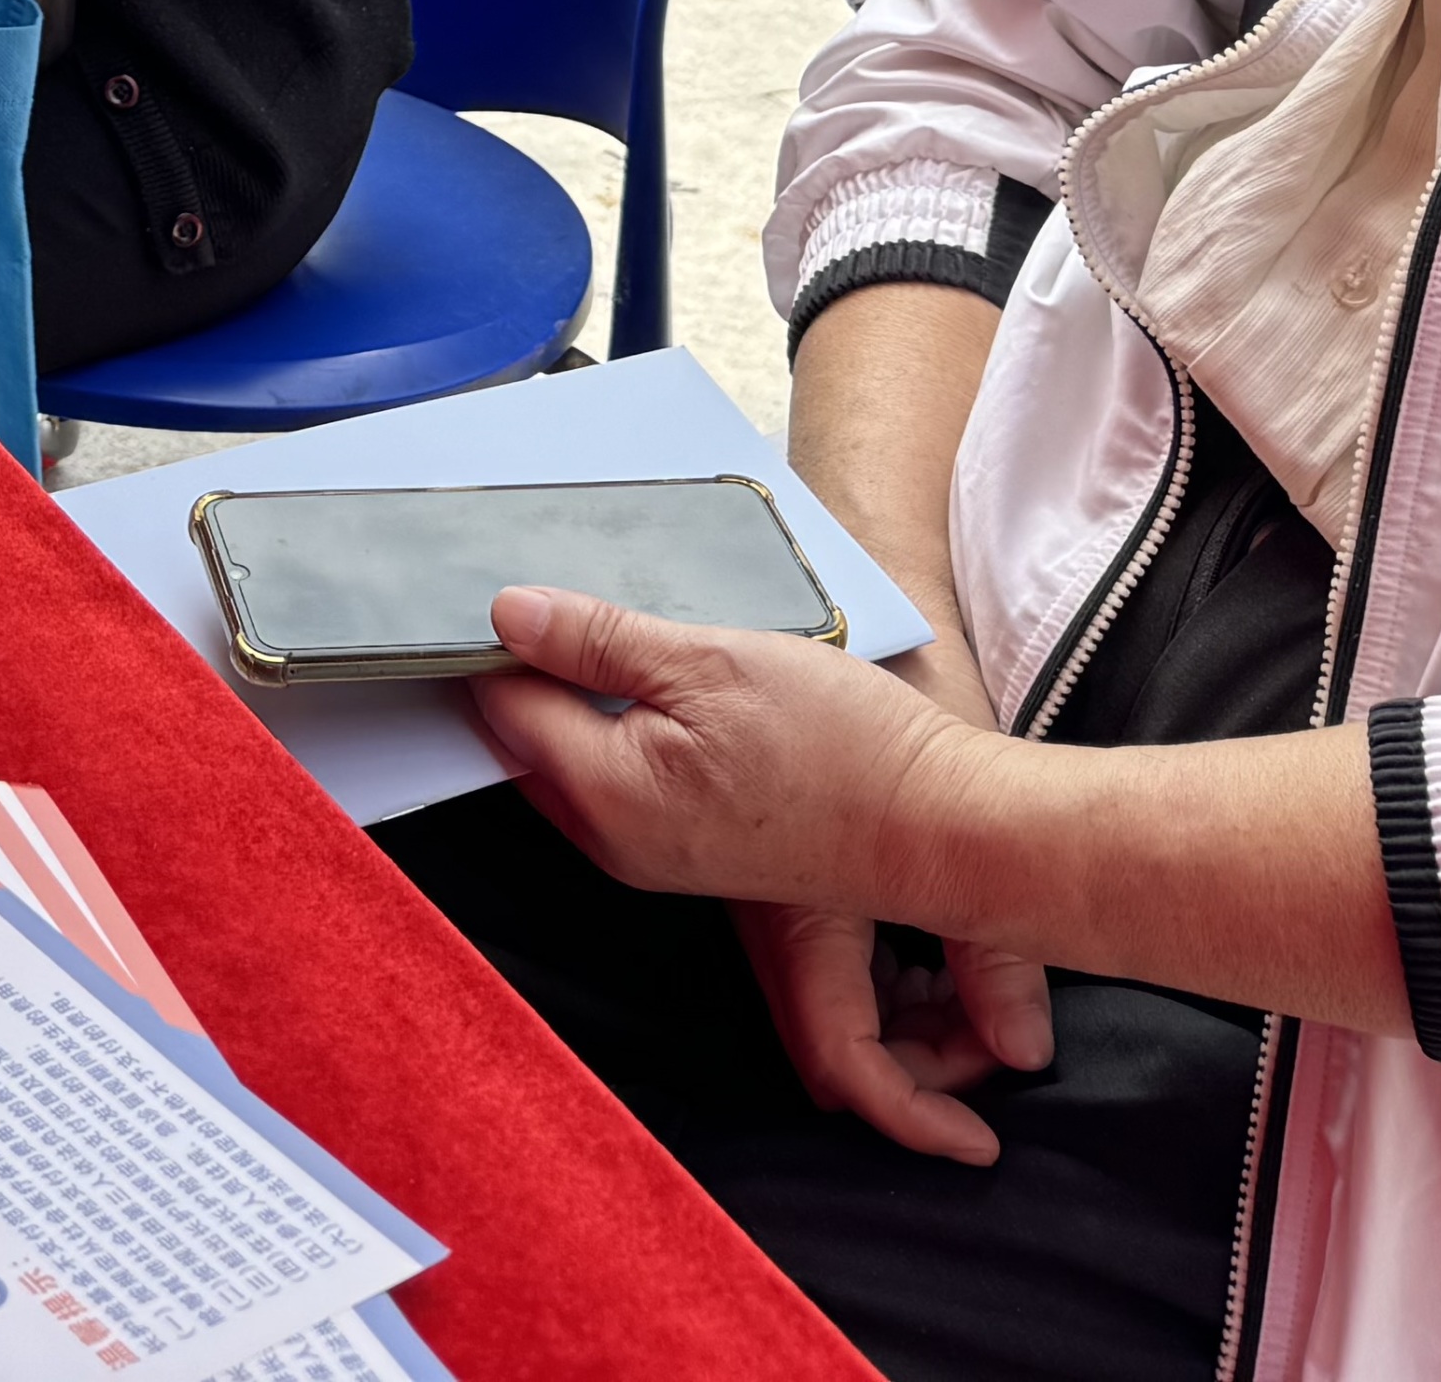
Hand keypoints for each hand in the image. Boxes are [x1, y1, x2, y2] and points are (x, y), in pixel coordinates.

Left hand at [471, 583, 1043, 1163]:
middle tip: (576, 601)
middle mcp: (612, 840)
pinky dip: (623, 728)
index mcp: (605, 793)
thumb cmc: (837, 746)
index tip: (516, 586)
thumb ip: (598, 643)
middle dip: (535, 670)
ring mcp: (651, 854)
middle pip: (530, 738)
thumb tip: (506, 616)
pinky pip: (622, 779)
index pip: (503, 705)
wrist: (938, 826)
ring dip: (584, 698)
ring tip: (631, 638)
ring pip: (576, 758)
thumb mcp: (710, 662)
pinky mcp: (689, 850)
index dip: (503, 640)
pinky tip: (668, 688)